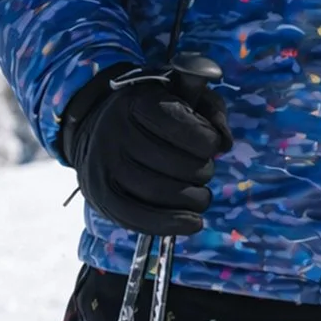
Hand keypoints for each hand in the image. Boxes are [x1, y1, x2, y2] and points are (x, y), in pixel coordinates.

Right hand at [61, 56, 232, 235]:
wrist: (96, 131)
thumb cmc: (150, 115)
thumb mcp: (182, 97)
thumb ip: (210, 109)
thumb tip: (224, 143)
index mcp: (137, 103)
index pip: (181, 126)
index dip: (208, 141)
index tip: (212, 145)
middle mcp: (116, 133)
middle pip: (175, 164)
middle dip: (202, 171)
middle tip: (204, 171)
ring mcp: (105, 167)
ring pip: (160, 193)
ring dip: (193, 199)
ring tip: (200, 196)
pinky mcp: (102, 197)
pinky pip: (138, 218)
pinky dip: (171, 224)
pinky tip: (193, 223)